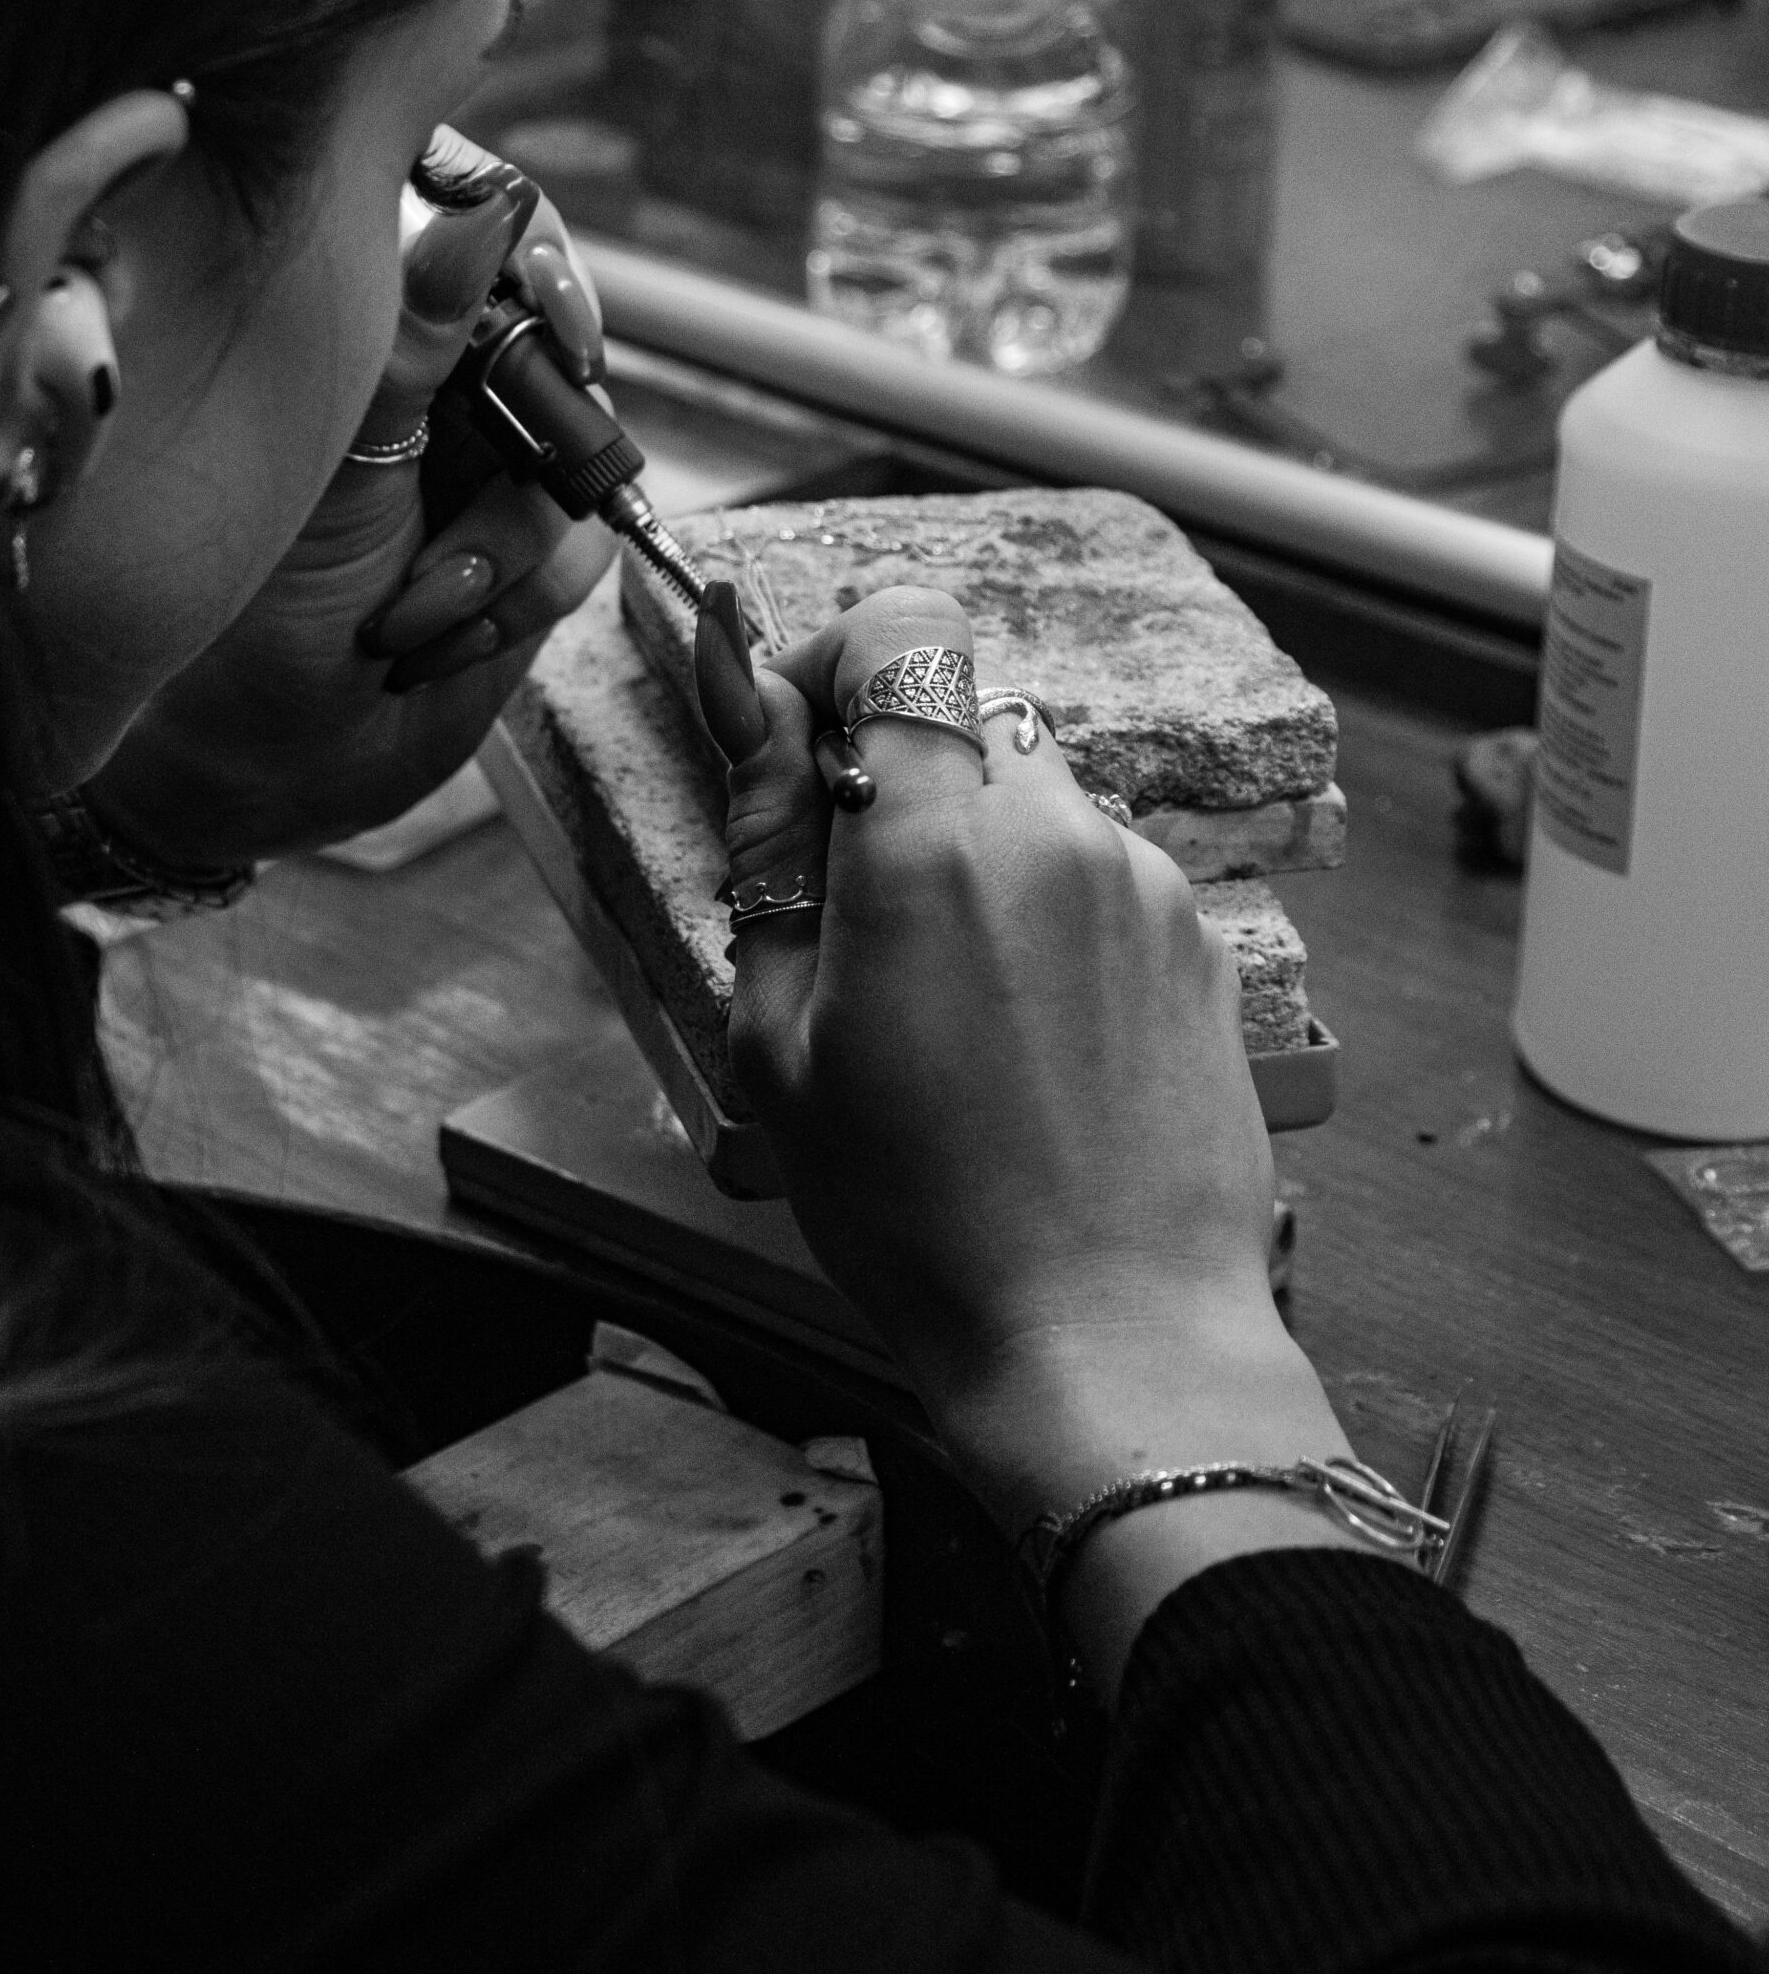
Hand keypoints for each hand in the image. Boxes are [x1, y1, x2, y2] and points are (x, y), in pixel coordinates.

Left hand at [85, 139, 613, 865]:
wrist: (265, 762)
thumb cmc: (250, 606)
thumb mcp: (332, 469)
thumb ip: (409, 346)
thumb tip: (476, 216)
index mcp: (379, 341)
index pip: (483, 242)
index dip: (537, 258)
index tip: (553, 302)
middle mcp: (443, 395)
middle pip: (557, 351)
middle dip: (542, 426)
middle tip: (506, 469)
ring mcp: (492, 476)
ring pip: (577, 468)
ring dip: (499, 549)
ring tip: (401, 610)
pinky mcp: (530, 560)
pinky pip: (580, 553)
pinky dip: (512, 603)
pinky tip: (427, 642)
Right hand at [720, 585, 1356, 1693]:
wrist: (1109, 1340)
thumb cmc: (921, 1218)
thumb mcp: (780, 1047)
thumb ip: (774, 867)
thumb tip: (776, 753)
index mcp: (938, 843)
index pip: (903, 633)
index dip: (839, 659)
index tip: (804, 736)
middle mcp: (1058, 834)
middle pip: (964, 730)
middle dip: (901, 790)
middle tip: (855, 916)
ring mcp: (1144, 889)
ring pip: (1035, 809)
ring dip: (979, 861)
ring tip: (950, 1010)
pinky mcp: (1199, 949)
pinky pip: (1100, 883)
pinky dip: (1051, 922)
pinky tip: (1030, 1047)